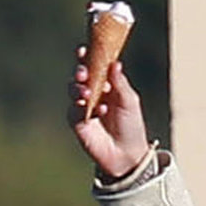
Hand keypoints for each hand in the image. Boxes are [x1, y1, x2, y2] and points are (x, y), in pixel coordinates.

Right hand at [67, 49, 150, 180]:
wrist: (127, 155)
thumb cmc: (131, 126)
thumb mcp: (130, 102)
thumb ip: (121, 83)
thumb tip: (115, 63)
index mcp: (106, 83)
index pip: (93, 64)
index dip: (87, 56)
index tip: (84, 50)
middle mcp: (93, 91)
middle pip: (80, 74)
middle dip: (80, 71)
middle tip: (83, 73)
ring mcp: (83, 106)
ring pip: (73, 89)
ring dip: (78, 88)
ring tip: (87, 93)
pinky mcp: (77, 121)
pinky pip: (74, 110)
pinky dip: (83, 109)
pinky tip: (98, 111)